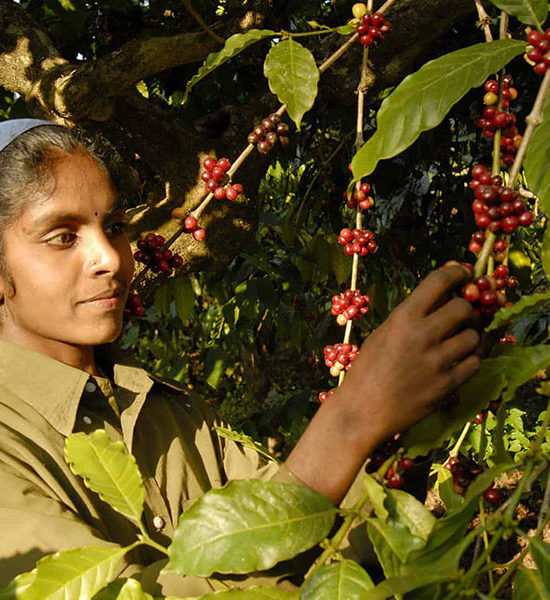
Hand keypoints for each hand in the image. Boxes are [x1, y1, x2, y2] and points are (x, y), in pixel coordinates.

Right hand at [337, 264, 480, 448]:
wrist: (363, 410)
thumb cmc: (369, 368)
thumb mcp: (385, 333)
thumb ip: (413, 314)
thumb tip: (445, 292)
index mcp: (403, 317)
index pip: (440, 281)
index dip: (457, 273)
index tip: (463, 275)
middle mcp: (423, 335)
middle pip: (465, 308)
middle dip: (466, 309)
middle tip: (460, 316)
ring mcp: (438, 361)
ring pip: (474, 336)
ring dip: (469, 336)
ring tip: (455, 342)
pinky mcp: (448, 385)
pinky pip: (475, 362)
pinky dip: (470, 359)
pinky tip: (457, 361)